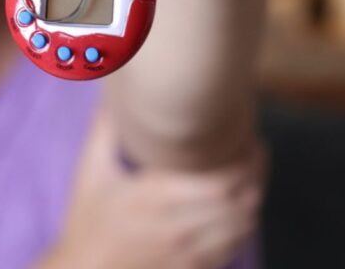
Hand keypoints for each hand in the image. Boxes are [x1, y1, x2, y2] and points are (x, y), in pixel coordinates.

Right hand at [38, 113, 266, 268]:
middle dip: (256, 175)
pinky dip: (245, 226)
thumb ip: (105, 130)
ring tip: (253, 178)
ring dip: (254, 200)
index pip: (220, 182)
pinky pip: (234, 248)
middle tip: (256, 153)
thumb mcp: (90, 173)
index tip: (248, 140)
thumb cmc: (88, 221)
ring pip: (243, 226)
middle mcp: (176, 226)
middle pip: (240, 202)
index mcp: (154, 197)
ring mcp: (187, 253)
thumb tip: (113, 92)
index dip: (244, 161)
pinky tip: (242, 210)